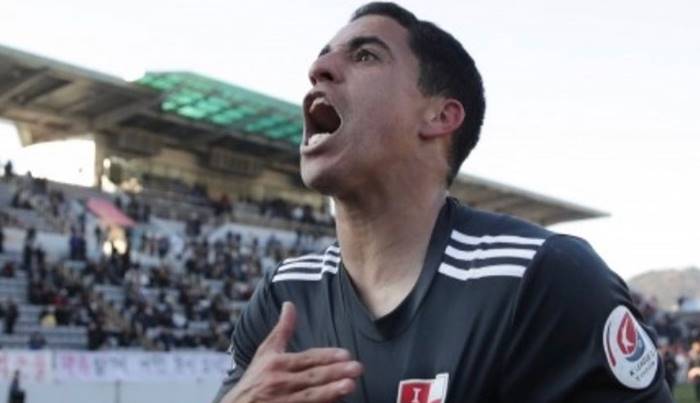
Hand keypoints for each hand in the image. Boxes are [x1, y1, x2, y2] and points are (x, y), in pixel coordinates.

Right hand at [221, 302, 362, 402]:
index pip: (307, 359)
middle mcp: (280, 382)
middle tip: (357, 368)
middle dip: (335, 372)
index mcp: (277, 363)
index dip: (327, 356)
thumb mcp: (265, 352)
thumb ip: (282, 330)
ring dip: (331, 391)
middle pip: (312, 376)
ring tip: (350, 385)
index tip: (346, 354)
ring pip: (311, 396)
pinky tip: (337, 402)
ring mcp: (283, 401)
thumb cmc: (254, 379)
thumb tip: (290, 304)